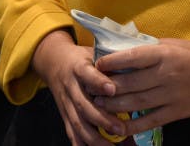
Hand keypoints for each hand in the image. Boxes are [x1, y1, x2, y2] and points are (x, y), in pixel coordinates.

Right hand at [31, 30, 126, 144]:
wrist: (54, 62)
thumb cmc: (81, 59)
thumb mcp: (93, 54)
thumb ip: (110, 65)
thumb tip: (135, 74)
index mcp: (78, 67)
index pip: (87, 74)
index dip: (98, 82)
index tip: (112, 89)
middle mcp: (70, 86)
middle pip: (83, 105)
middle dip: (101, 119)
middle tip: (120, 128)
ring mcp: (66, 103)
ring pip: (77, 122)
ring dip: (94, 137)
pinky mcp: (64, 115)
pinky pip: (71, 132)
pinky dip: (81, 144)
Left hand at [92, 38, 189, 133]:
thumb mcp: (174, 44)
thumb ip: (151, 49)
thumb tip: (124, 49)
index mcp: (165, 54)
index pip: (133, 57)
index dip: (112, 62)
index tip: (98, 64)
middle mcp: (166, 75)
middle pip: (130, 83)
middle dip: (107, 87)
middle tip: (90, 88)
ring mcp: (172, 95)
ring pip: (137, 103)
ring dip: (115, 106)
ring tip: (98, 105)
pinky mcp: (178, 112)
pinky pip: (151, 120)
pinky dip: (134, 126)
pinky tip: (119, 127)